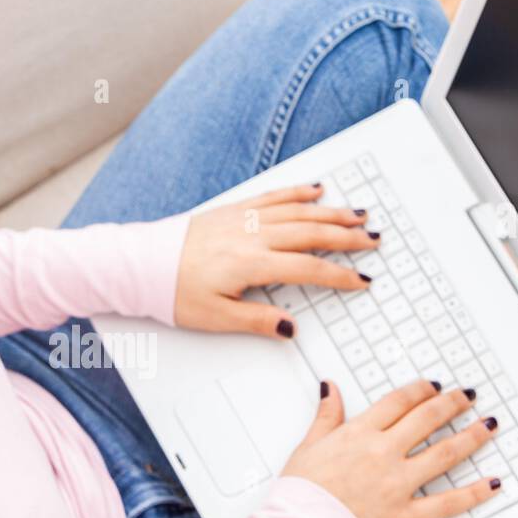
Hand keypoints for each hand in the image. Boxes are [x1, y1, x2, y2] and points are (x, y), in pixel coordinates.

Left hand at [173, 183, 375, 338]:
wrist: (143, 264)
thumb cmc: (174, 292)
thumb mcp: (216, 318)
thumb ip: (258, 321)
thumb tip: (291, 328)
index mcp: (252, 264)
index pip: (308, 269)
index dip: (340, 275)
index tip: (362, 280)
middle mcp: (253, 236)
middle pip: (311, 233)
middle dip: (347, 237)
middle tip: (374, 239)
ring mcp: (244, 219)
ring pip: (298, 211)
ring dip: (332, 212)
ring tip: (359, 214)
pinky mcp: (233, 209)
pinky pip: (273, 196)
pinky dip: (298, 192)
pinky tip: (316, 189)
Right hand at [281, 379, 501, 517]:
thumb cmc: (299, 495)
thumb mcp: (307, 446)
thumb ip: (326, 415)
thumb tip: (330, 388)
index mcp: (359, 434)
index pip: (399, 402)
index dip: (421, 390)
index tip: (434, 387)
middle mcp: (384, 454)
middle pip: (428, 419)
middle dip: (453, 404)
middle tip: (468, 397)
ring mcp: (398, 484)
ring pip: (445, 454)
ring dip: (472, 437)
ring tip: (488, 426)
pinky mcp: (407, 516)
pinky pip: (448, 503)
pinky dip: (475, 493)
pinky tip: (494, 483)